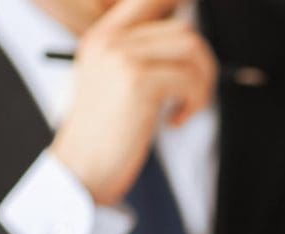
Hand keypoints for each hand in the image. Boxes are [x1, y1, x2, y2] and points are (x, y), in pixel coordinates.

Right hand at [50, 0, 216, 204]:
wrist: (82, 167)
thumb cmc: (104, 135)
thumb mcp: (114, 84)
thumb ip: (141, 59)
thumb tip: (190, 46)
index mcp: (103, 36)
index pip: (150, 0)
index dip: (181, 12)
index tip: (192, 52)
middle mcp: (110, 39)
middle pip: (183, 28)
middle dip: (203, 63)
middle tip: (195, 93)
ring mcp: (122, 56)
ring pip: (191, 48)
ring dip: (202, 82)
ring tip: (187, 107)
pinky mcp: (137, 81)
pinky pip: (189, 79)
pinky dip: (194, 103)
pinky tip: (175, 121)